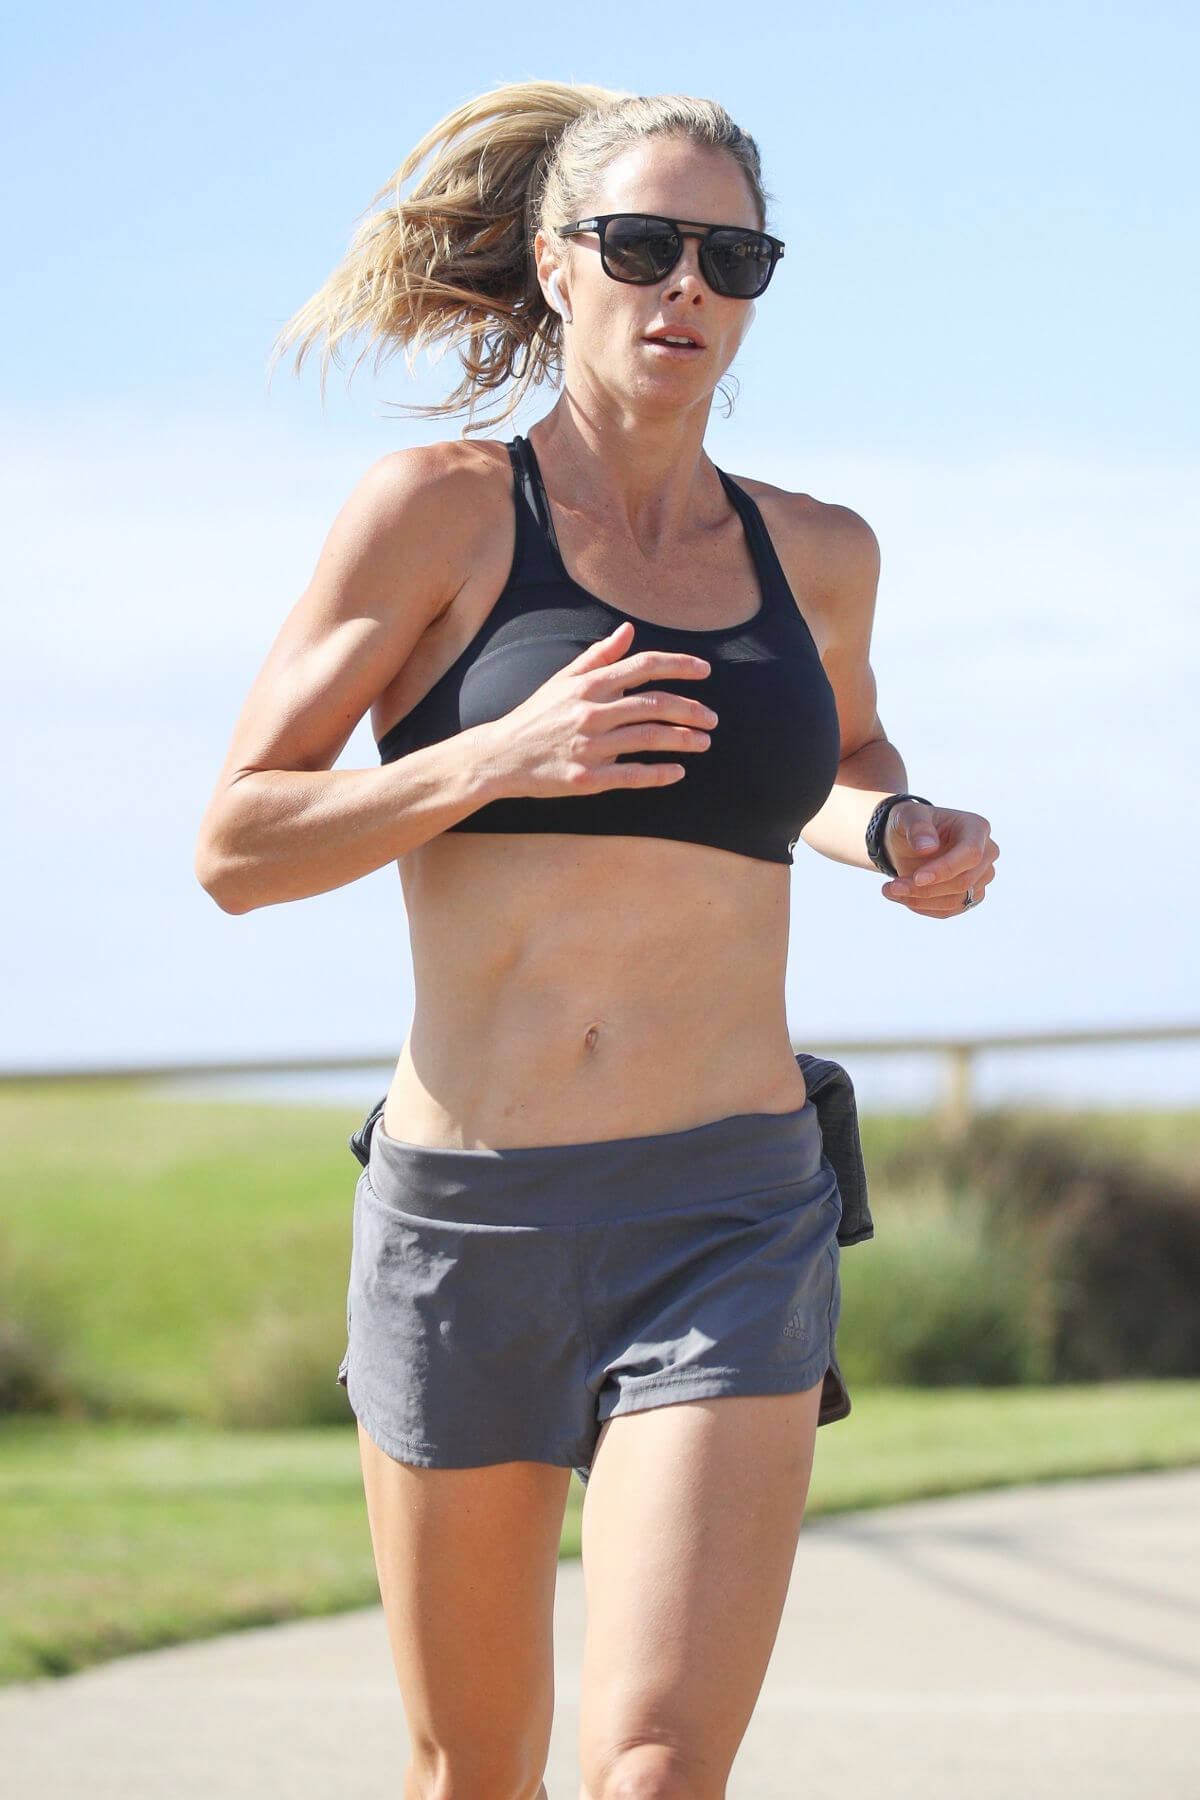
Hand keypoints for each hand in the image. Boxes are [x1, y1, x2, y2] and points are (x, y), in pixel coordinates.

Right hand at [481, 619, 718, 799]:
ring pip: (648, 738)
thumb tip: (627, 630)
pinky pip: (630, 775)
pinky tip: (678, 772)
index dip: (679, 665)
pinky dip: (658, 774)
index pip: (643, 667)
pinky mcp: (584, 778)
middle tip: (712, 719)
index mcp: (588, 685)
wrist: (499, 756)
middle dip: (690, 709)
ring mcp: (588, 746)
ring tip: (704, 742)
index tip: (705, 671)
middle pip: (654, 704)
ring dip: (683, 739)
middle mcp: (591, 712)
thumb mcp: (563, 680)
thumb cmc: (535, 716)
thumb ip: (598, 656)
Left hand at [879, 801, 997, 917]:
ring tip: (890, 890)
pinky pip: (949, 911)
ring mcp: (981, 877)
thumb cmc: (911, 823)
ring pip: (956, 901)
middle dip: (925, 889)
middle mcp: (986, 853)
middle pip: (964, 881)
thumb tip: (928, 848)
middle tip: (891, 886)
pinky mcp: (970, 897)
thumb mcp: (908, 816)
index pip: (971, 854)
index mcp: (977, 828)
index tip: (917, 878)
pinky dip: (923, 907)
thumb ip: (917, 827)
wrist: (909, 842)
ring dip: (920, 901)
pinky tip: (902, 897)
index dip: (945, 869)